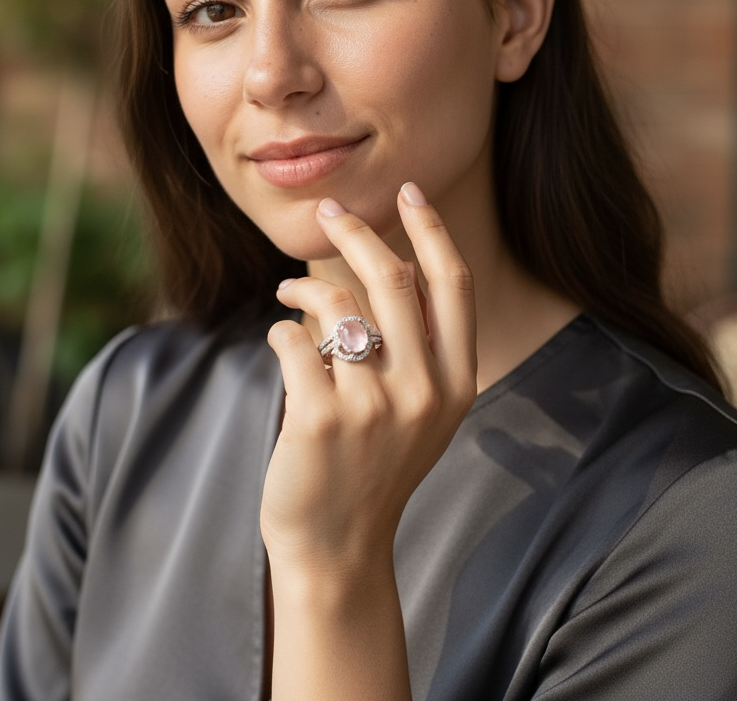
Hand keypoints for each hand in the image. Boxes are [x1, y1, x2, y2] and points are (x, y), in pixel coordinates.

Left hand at [261, 182, 477, 578]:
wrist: (337, 546)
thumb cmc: (374, 466)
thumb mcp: (421, 411)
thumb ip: (418, 346)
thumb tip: (382, 261)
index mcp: (457, 383)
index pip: (452, 284)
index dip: (432, 230)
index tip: (410, 191)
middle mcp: (423, 391)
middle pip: (391, 277)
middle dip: (356, 231)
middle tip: (330, 211)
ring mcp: (373, 406)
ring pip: (336, 303)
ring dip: (303, 284)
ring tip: (287, 289)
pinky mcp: (320, 418)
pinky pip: (293, 338)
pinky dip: (280, 329)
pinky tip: (280, 340)